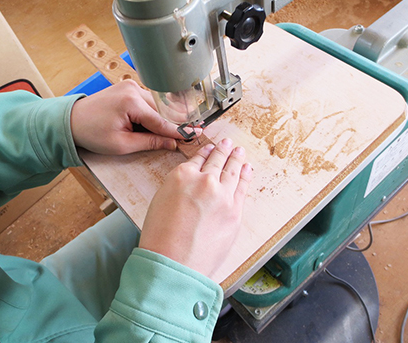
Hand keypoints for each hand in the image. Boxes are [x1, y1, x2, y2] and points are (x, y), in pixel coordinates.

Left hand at [70, 80, 197, 154]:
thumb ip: (150, 143)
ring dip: (159, 120)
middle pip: (162, 111)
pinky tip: (147, 125)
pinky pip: (148, 102)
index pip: (162, 121)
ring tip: (157, 134)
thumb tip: (171, 143)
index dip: (179, 131)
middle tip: (184, 137)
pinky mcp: (128, 88)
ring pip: (156, 106)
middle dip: (170, 126)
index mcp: (131, 103)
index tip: (195, 134)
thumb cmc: (91, 133)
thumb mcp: (122, 145)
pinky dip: (151, 114)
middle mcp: (133, 89)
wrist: (69, 121)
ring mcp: (130, 86)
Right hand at [139, 138, 252, 276]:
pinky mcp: (235, 212)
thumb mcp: (160, 201)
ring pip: (232, 171)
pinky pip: (242, 187)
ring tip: (240, 151)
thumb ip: (178, 186)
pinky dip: (246, 175)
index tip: (210, 148)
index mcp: (182, 176)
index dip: (205, 153)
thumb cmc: (161, 237)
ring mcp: (223, 196)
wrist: (174, 263)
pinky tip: (247, 169)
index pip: (197, 159)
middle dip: (223, 150)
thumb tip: (191, 182)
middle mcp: (204, 181)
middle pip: (217, 161)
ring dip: (237, 158)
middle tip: (227, 143)